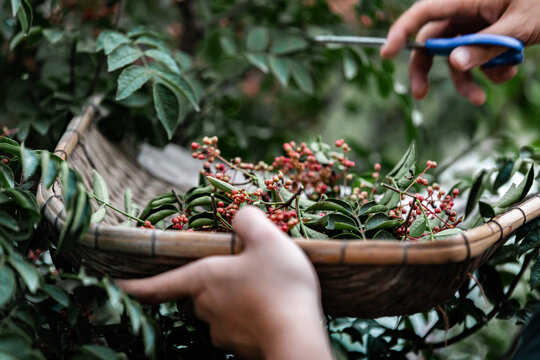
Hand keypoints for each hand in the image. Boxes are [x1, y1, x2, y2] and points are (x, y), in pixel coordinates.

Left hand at [116, 206, 333, 359]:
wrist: (298, 335)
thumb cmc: (280, 285)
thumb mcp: (268, 239)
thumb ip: (249, 220)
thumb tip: (239, 215)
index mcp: (203, 278)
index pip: (158, 284)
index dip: (134, 285)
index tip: (115, 285)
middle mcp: (204, 307)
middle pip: (197, 291)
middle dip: (213, 281)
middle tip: (244, 269)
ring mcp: (221, 331)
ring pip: (219, 309)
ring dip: (234, 299)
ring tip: (266, 289)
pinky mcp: (239, 347)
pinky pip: (238, 326)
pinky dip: (249, 317)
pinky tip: (272, 309)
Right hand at [381, 0, 539, 104]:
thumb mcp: (518, 26)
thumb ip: (485, 46)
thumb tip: (455, 63)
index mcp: (467, 0)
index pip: (423, 13)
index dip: (401, 31)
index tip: (386, 54)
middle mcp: (466, 12)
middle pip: (432, 42)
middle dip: (426, 70)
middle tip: (421, 95)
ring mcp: (477, 26)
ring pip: (456, 58)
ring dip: (466, 81)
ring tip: (481, 98)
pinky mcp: (488, 38)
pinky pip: (478, 59)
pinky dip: (490, 71)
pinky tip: (511, 69)